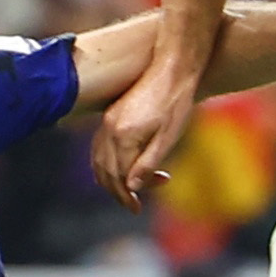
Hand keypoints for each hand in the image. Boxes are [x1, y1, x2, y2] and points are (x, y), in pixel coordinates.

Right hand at [92, 61, 200, 208]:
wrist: (173, 67)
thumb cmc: (177, 103)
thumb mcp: (169, 137)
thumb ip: (147, 164)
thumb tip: (130, 188)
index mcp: (124, 137)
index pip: (119, 177)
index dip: (127, 196)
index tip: (136, 209)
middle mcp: (110, 129)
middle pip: (105, 171)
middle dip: (117, 192)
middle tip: (134, 205)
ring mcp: (108, 121)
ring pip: (98, 160)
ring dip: (110, 179)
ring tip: (128, 191)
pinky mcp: (111, 115)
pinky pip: (100, 147)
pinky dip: (105, 163)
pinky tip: (121, 168)